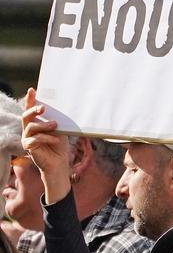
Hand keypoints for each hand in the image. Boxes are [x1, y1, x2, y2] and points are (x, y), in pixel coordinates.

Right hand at [21, 88, 71, 203]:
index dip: (30, 100)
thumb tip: (65, 106)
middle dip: (34, 109)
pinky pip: (35, 139)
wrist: (59, 162)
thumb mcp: (60, 129)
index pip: (31, 109)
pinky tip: (56, 139)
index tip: (32, 90)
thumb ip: (57, 120)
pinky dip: (47, 138)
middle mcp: (29, 129)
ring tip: (55, 125)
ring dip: (44, 125)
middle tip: (43, 108)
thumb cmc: (59, 144)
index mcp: (36, 123)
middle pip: (26, 116)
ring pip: (31, 126)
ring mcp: (26, 138)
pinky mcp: (28, 147)